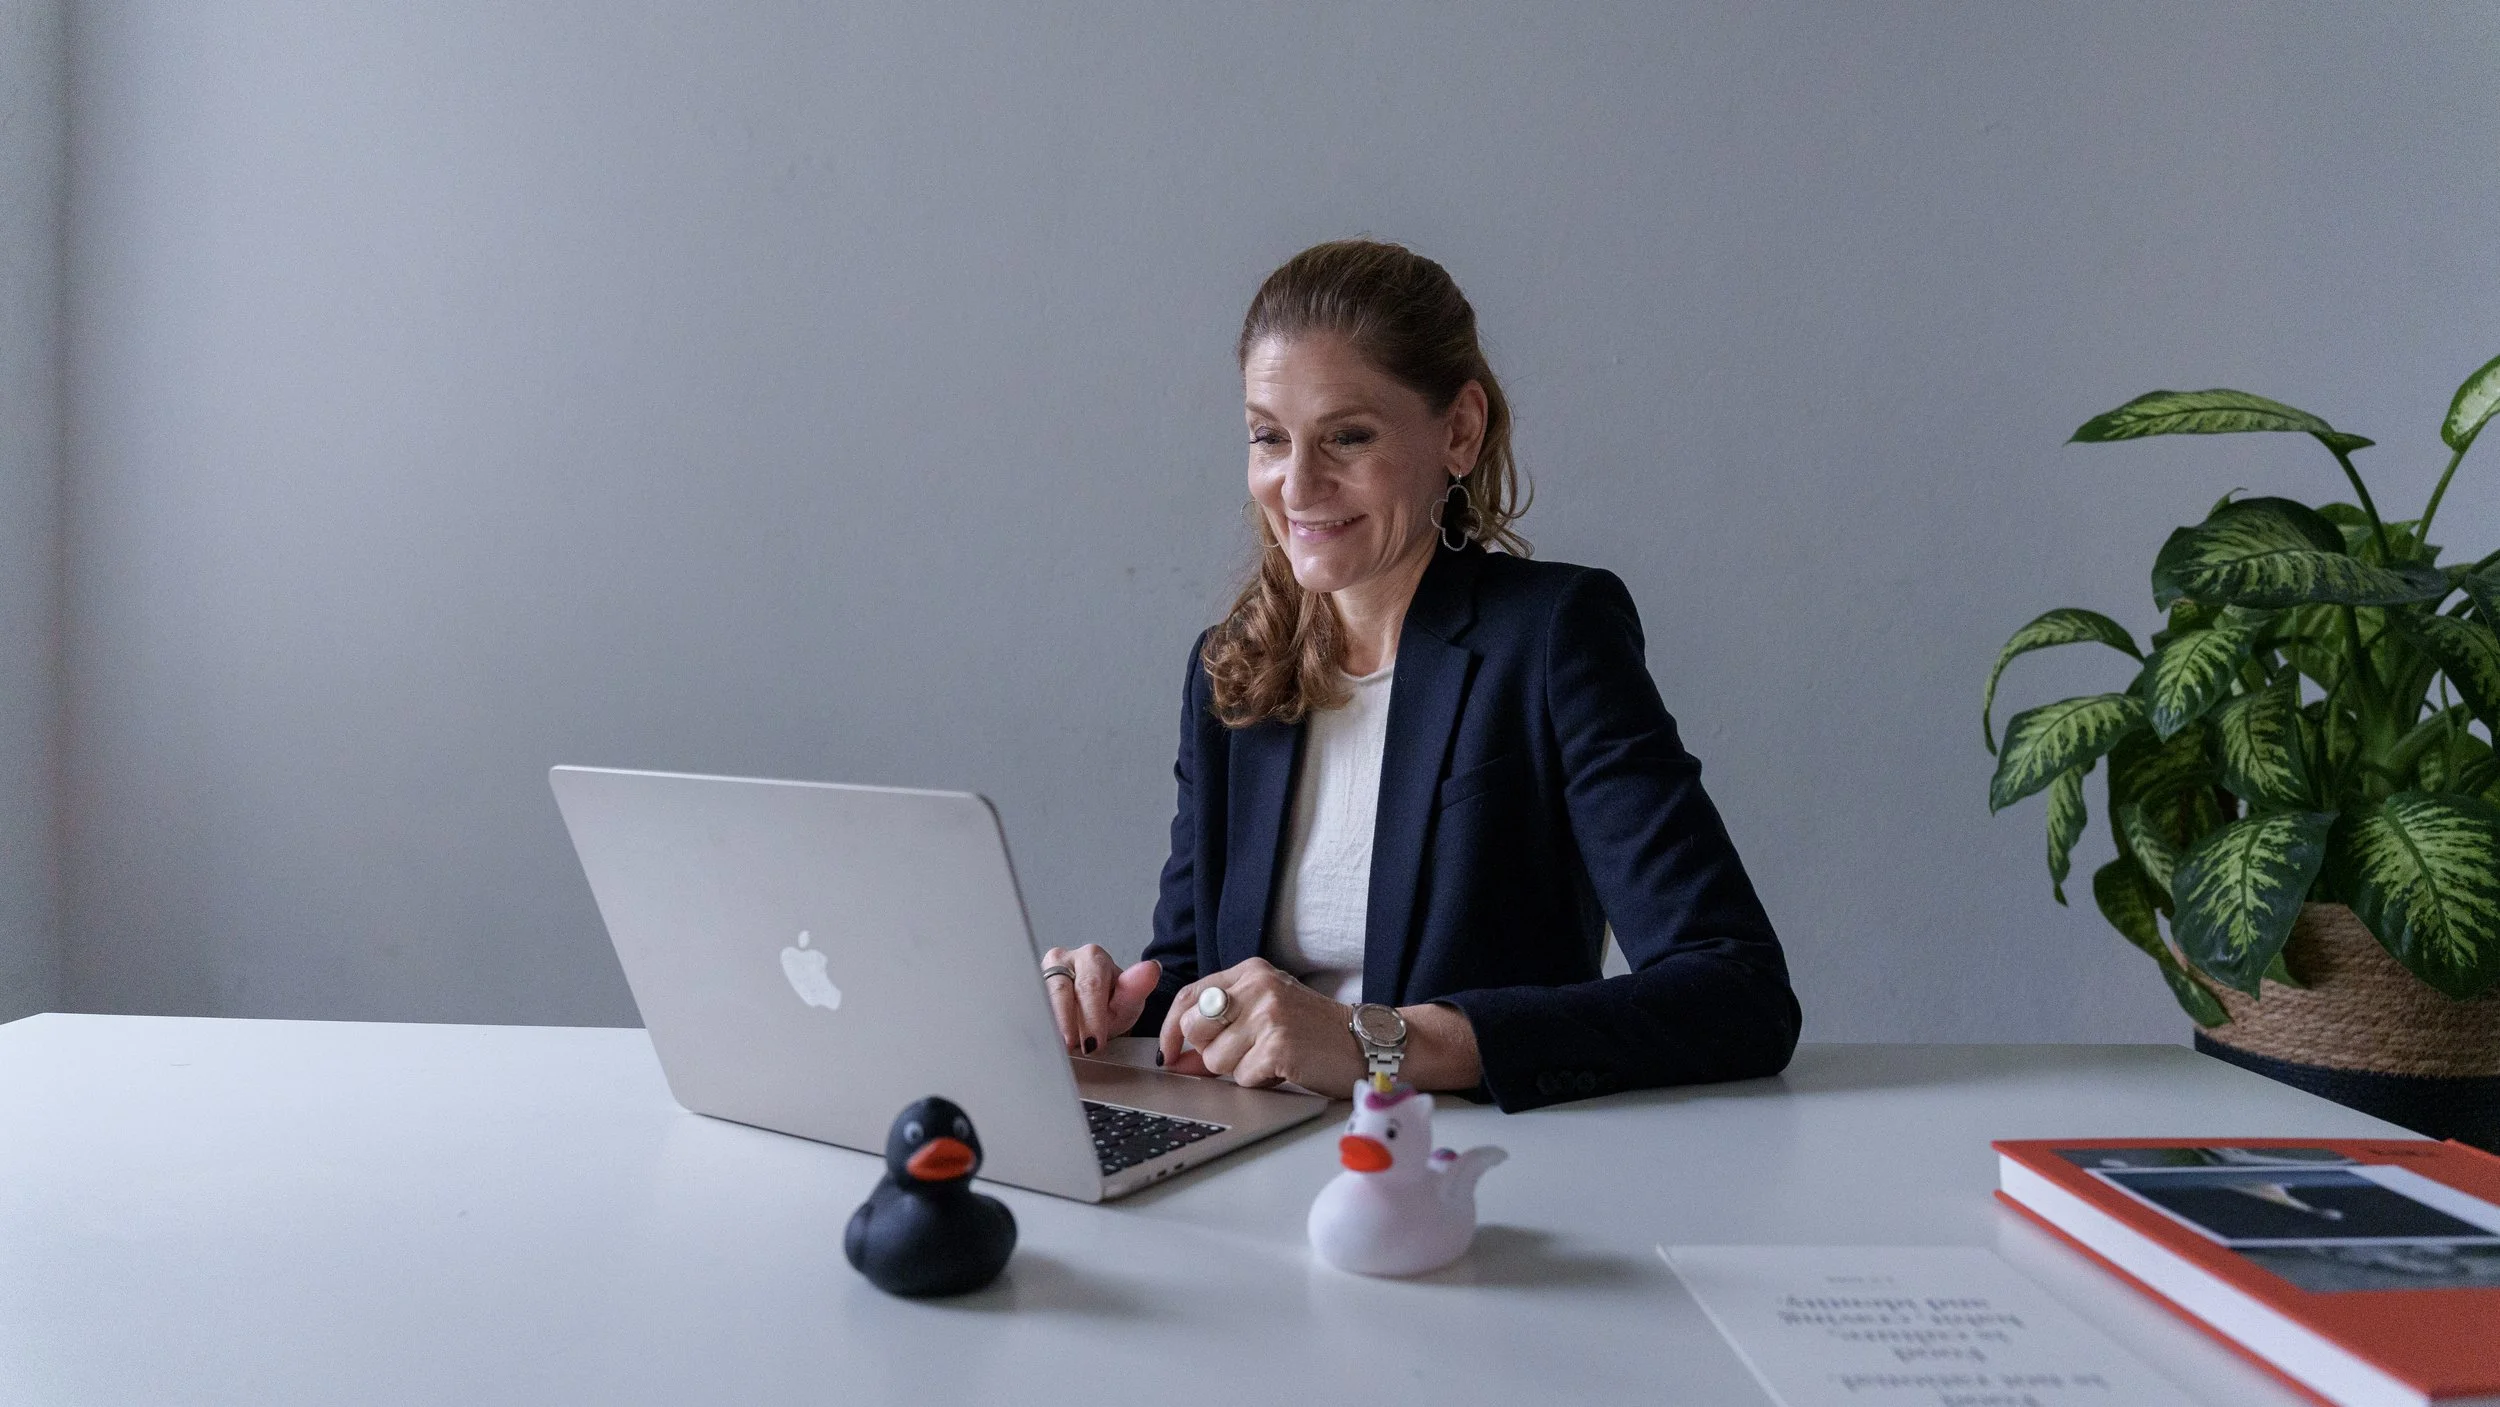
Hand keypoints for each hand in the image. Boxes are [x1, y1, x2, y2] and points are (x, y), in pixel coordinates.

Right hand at [1039, 944, 1159, 1054]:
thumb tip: (1150, 969)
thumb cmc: (1112, 1004)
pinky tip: (1041, 1040)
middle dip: (1066, 1021)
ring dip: (1048, 1023)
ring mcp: (1042, 972)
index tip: (1093, 1043)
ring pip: (1039, 995)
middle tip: (1071, 1047)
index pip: (1089, 985)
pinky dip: (1036, 1024)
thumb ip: (1136, 989)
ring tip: (1056, 1046)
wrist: (1097, 1010)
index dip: (1091, 1016)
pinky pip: (1029, 1004)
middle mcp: (1063, 959)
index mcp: (1092, 957)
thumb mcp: (1129, 1002)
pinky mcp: (1029, 987)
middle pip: (1060, 988)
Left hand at [1158, 958, 1363, 1092]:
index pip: (1189, 996)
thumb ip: (1221, 1027)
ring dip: (1238, 1070)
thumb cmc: (1314, 1031)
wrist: (1365, 1043)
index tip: (1168, 1053)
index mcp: (1251, 972)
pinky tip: (1283, 1069)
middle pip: (1195, 1029)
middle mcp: (1258, 986)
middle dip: (1209, 1052)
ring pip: (1215, 1059)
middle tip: (1244, 1053)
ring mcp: (1268, 1014)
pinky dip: (1259, 1081)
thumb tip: (1175, 1058)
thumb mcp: (1266, 1012)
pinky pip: (1242, 1077)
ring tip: (1271, 1059)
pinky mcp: (1278, 1045)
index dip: (1171, 1028)